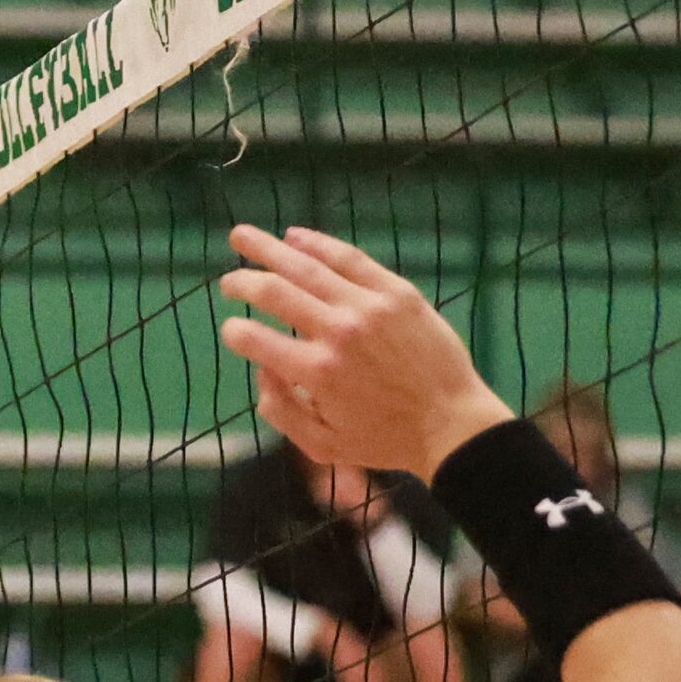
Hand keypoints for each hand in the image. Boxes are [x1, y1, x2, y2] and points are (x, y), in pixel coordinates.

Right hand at [219, 224, 512, 480]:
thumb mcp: (322, 445)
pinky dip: (317, 244)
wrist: (453, 423)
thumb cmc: (384, 439)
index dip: (235, 333)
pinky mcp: (396, 292)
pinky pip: (349, 259)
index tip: (232, 331)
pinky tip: (294, 236)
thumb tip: (261, 369)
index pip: (254, 339)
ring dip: (267, 249)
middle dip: (241, 283)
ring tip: (241, 236)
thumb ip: (280, 410)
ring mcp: (368, 307)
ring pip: (306, 267)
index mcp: (317, 372)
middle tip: (227, 282)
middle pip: (273, 292)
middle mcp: (338, 333)